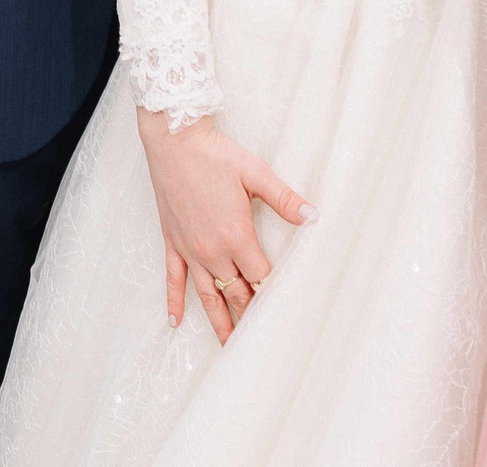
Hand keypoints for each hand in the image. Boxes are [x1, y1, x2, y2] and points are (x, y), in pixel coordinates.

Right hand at [136, 107, 314, 343]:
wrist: (173, 140)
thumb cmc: (214, 154)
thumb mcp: (255, 173)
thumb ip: (285, 199)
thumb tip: (314, 217)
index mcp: (235, 236)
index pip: (260, 277)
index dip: (274, 292)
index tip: (286, 309)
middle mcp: (211, 250)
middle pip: (236, 293)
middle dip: (251, 315)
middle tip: (264, 339)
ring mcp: (189, 249)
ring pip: (206, 295)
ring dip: (219, 322)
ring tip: (229, 347)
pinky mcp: (172, 242)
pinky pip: (173, 279)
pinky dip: (174, 302)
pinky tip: (175, 322)